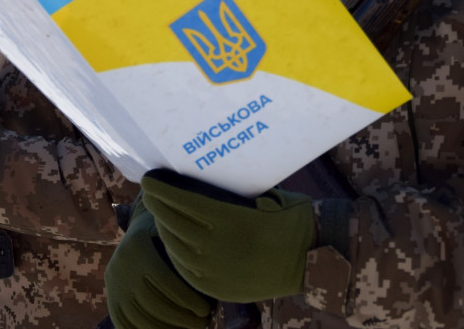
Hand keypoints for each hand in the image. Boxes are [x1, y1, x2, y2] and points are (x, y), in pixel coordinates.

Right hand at [105, 198, 213, 328]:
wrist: (134, 230)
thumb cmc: (167, 231)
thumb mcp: (172, 230)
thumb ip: (186, 245)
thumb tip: (214, 267)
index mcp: (137, 247)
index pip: (163, 280)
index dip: (186, 299)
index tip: (206, 310)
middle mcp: (120, 266)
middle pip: (151, 302)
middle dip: (179, 319)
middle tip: (202, 324)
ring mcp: (113, 285)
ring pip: (138, 317)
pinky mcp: (111, 299)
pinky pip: (125, 324)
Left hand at [141, 169, 315, 303]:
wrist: (313, 259)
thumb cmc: (290, 218)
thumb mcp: (261, 196)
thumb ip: (228, 193)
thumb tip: (196, 175)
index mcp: (230, 220)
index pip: (182, 202)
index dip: (161, 189)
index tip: (150, 178)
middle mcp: (218, 248)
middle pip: (173, 223)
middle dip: (158, 206)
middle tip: (151, 191)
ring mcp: (216, 272)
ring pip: (175, 247)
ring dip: (164, 227)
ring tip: (161, 213)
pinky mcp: (217, 288)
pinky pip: (185, 269)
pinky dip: (175, 251)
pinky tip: (173, 238)